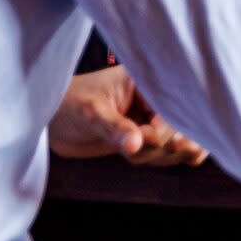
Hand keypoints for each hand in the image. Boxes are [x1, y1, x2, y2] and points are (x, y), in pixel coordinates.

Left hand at [49, 66, 206, 166]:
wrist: (52, 120)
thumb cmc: (68, 105)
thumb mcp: (90, 113)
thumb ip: (116, 128)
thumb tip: (137, 145)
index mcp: (150, 80)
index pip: (178, 106)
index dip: (167, 129)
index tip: (143, 137)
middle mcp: (160, 98)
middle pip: (188, 128)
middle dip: (164, 145)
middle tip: (136, 149)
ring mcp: (158, 118)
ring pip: (184, 144)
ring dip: (159, 156)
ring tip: (129, 151)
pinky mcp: (153, 136)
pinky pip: (176, 153)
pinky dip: (164, 160)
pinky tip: (138, 154)